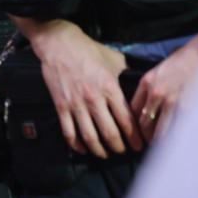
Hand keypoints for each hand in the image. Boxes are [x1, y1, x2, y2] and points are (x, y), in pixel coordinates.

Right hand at [31, 21, 142, 157]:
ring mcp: (76, 104)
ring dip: (99, 150)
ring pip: (90, 137)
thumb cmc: (87, 49)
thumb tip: (138, 83)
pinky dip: (76, 145)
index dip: (135, 137)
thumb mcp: (114, 59)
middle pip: (110, 133)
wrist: (58, 43)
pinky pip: (69, 132)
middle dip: (119, 147)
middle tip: (123, 151)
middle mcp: (94, 99)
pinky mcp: (60, 105)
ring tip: (105, 153)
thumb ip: (127, 73)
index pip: (127, 121)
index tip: (139, 145)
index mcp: (110, 88)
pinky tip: (82, 149)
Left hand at [130, 36, 197, 143]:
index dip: (134, 125)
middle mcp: (156, 93)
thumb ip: (151, 87)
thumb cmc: (185, 59)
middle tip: (148, 145)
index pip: (133, 110)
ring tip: (162, 149)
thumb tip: (149, 105)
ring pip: (160, 131)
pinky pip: (178, 130)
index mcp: (147, 82)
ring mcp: (172, 102)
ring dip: (160, 142)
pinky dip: (177, 139)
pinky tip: (178, 144)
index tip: (137, 132)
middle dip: (145, 137)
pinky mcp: (188, 107)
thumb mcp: (160, 70)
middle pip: (144, 124)